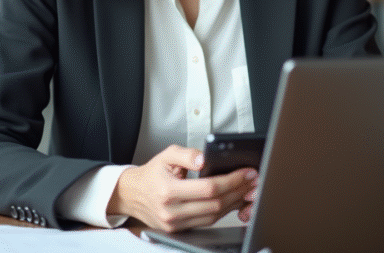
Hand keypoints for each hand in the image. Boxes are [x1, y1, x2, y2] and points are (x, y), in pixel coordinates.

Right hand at [106, 144, 257, 231]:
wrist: (132, 194)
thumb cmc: (151, 174)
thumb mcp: (166, 155)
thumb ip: (187, 155)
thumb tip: (205, 159)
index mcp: (168, 191)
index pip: (208, 188)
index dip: (231, 181)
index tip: (246, 173)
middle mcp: (171, 211)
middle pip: (215, 204)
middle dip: (238, 191)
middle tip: (251, 180)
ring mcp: (175, 224)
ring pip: (213, 216)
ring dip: (234, 203)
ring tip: (245, 189)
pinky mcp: (179, 230)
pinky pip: (207, 222)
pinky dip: (222, 212)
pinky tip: (231, 200)